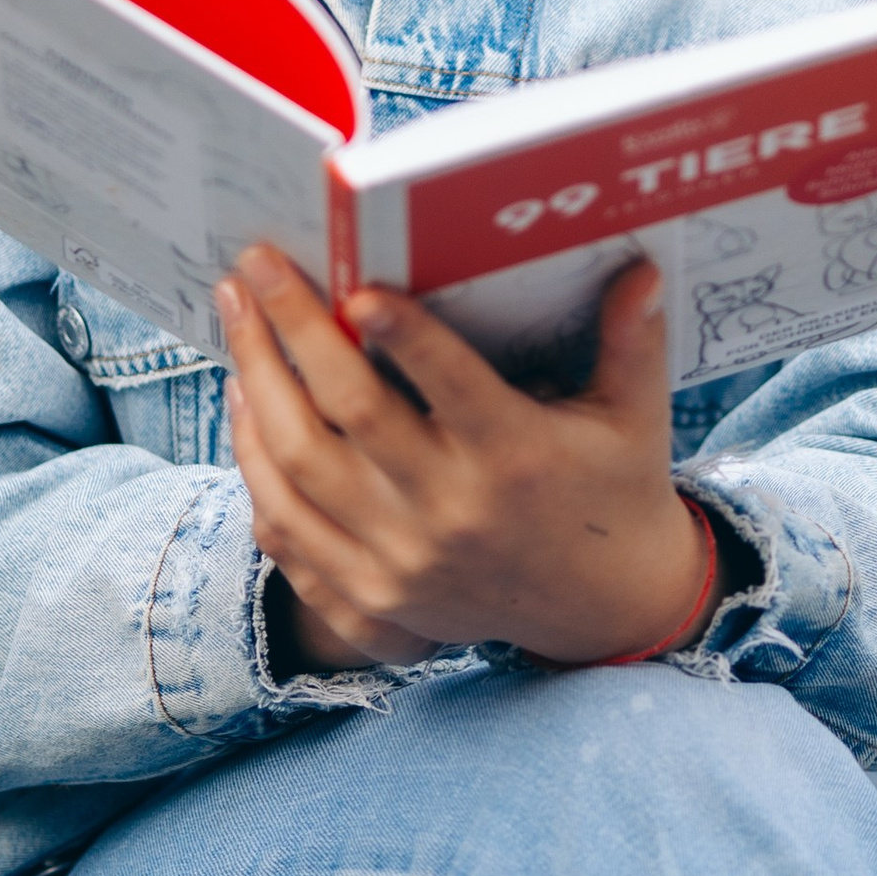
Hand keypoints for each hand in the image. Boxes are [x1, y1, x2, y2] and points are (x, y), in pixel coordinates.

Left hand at [220, 245, 720, 670]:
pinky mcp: (369, 594)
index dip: (404, 335)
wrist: (600, 611)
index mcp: (517, 457)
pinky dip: (253, 459)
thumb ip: (631, 341)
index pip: (451, 386)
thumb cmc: (613, 489)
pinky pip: (285, 526)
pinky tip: (243, 399)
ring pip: (298, 466)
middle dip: (292, 329)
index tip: (358, 286)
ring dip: (256, 382)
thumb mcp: (633, 417)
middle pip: (349, 412)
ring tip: (236, 313)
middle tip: (256, 265)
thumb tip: (641, 267)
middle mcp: (451, 511)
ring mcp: (401, 560)